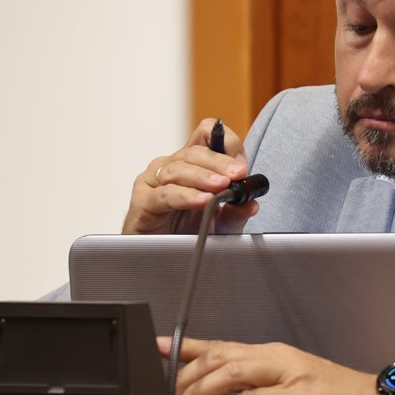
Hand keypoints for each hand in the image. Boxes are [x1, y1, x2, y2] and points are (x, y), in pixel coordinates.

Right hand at [123, 118, 257, 234]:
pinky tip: (202, 200)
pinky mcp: (142, 201)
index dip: (226, 143)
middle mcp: (170, 166)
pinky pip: (164, 194)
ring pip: (178, 169)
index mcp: (191, 163)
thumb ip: (235, 212)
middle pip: (195, 151)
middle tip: (238, 174)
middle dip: (220, 162)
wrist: (162, 260)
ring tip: (221, 187)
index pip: (206, 134)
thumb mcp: (220, 223)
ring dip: (203, 177)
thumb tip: (252, 203)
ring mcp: (153, 181)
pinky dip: (185, 196)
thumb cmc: (186, 234)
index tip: (242, 165)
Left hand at [160, 336, 394, 394]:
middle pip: (221, 355)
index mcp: (275, 357)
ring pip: (233, 371)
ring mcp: (288, 373)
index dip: (189, 345)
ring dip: (202, 390)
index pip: (224, 346)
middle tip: (165, 392)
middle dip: (187, 372)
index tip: (160, 345)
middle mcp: (278, 358)